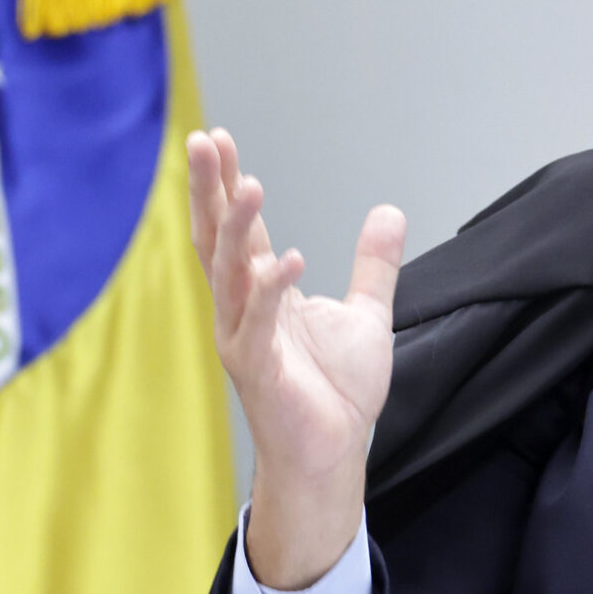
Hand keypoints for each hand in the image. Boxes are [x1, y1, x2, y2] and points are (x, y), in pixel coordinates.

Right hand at [187, 127, 406, 588]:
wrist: (334, 454)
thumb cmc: (337, 393)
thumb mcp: (366, 313)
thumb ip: (374, 264)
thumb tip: (389, 211)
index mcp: (262, 292)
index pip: (236, 228)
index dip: (224, 184)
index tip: (217, 139)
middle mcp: (243, 309)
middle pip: (217, 238)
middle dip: (208, 190)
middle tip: (203, 141)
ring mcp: (245, 338)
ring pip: (231, 274)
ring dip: (238, 229)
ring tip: (247, 184)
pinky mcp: (259, 370)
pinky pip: (259, 324)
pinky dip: (272, 290)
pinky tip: (287, 259)